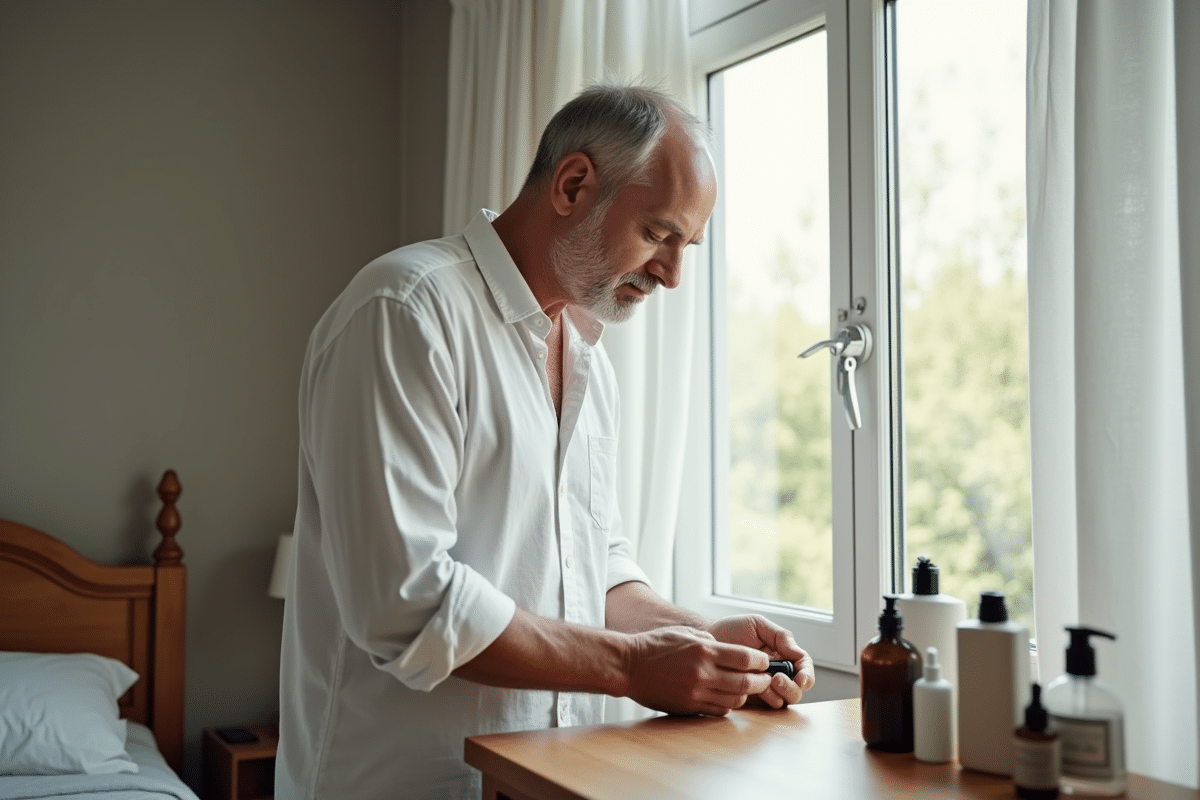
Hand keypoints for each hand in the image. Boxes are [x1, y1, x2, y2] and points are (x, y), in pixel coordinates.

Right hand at [623, 625, 771, 715]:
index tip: (764, 661)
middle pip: (745, 682)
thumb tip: (730, 650)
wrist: (628, 666)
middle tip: (765, 678)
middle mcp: (703, 673)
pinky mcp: (689, 707)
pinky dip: (728, 704)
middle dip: (761, 681)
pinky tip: (727, 697)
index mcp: (704, 650)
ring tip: (747, 688)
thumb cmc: (654, 645)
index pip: (745, 658)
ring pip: (734, 699)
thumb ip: (710, 641)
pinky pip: (718, 710)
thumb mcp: (685, 633)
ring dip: (745, 694)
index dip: (760, 661)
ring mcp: (696, 693)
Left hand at [703, 615, 815, 707]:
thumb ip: (781, 637)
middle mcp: (777, 672)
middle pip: (798, 688)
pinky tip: (754, 691)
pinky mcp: (750, 697)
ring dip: (780, 694)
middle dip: (792, 687)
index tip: (801, 678)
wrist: (706, 640)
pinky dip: (765, 700)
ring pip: (784, 700)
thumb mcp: (758, 626)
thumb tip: (798, 654)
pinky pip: (764, 705)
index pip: (804, 667)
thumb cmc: (731, 630)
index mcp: (782, 655)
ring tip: (766, 683)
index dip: (807, 675)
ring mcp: (764, 686)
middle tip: (776, 678)